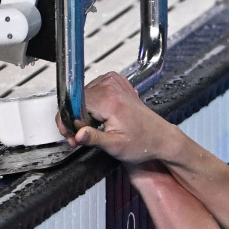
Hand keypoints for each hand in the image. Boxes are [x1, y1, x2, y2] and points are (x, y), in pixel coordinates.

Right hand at [55, 72, 178, 164]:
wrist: (160, 137)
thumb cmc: (143, 142)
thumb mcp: (115, 146)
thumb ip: (94, 139)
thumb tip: (78, 134)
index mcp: (109, 100)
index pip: (73, 106)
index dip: (68, 123)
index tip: (72, 136)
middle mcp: (110, 86)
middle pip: (76, 101)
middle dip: (74, 121)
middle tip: (80, 138)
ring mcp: (113, 82)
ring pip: (82, 96)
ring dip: (82, 113)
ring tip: (93, 128)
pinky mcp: (115, 82)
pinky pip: (92, 91)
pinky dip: (92, 105)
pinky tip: (100, 117)